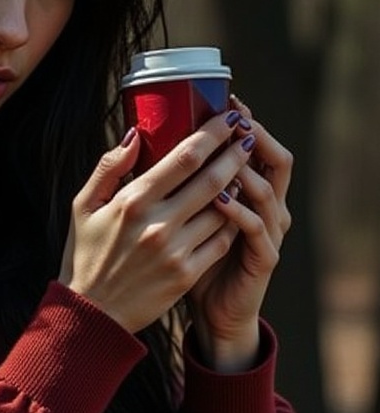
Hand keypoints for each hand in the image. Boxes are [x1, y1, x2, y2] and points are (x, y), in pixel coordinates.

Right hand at [59, 108, 267, 336]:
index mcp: (132, 201)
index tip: (229, 118)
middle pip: (212, 178)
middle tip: (249, 135)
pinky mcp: (187, 275)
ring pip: (223, 209)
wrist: (91, 314)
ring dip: (238, 186)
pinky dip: (233, 221)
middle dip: (236, 152)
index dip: (213, 133)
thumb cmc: (85, 256)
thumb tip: (135, 135)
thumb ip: (108, 168)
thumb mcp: (83, 207)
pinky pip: (221, 240)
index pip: (185, 157)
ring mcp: (176, 251)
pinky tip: (236, 209)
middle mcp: (157, 224)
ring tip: (244, 170)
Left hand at [186, 96, 292, 370]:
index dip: (243, 123)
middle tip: (235, 116)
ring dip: (248, 170)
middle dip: (254, 136)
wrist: (208, 313)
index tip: (225, 99)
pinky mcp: (264, 259)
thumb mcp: (178, 219)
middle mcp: (264, 208)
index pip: (251, 149)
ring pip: (267, 191)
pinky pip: (257, 230)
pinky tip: (222, 200)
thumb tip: (139, 139)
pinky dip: (241, 213)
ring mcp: (267, 233)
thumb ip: (169, 184)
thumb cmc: (185, 265)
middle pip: (273, 161)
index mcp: (245, 194)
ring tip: (229, 151)